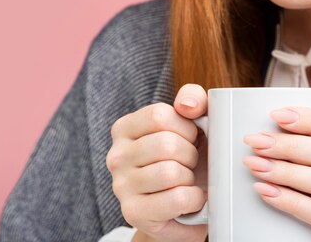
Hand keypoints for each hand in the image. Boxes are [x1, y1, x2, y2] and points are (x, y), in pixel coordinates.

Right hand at [106, 84, 208, 241]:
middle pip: (166, 144)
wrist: (181, 210)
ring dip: (190, 178)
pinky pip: (176, 198)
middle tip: (189, 164)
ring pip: (170, 172)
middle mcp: (116, 156)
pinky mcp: (134, 212)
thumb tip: (188, 105)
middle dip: (191, 155)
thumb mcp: (191, 124)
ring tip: (186, 181)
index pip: (158, 115)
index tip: (189, 139)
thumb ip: (193, 100)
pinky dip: (194, 198)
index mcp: (124, 129)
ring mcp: (121, 185)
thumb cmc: (186, 160)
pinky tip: (190, 199)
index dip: (185, 127)